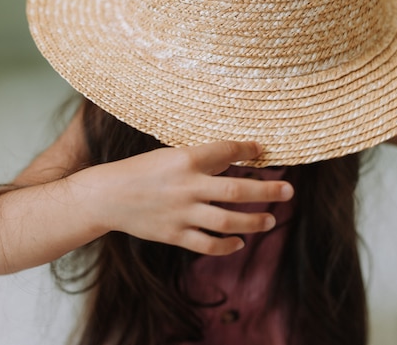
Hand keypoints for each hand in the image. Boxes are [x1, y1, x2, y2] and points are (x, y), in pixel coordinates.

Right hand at [80, 141, 293, 254]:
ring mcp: (181, 213)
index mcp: (185, 160)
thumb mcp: (170, 156)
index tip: (262, 151)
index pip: (226, 152)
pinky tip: (240, 242)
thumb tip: (234, 164)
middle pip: (237, 191)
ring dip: (254, 221)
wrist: (107, 196)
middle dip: (267, 190)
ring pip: (227, 221)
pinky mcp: (174, 234)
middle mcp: (187, 186)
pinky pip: (207, 244)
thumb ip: (201, 162)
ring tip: (271, 220)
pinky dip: (227, 246)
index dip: (248, 150)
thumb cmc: (141, 171)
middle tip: (289, 191)